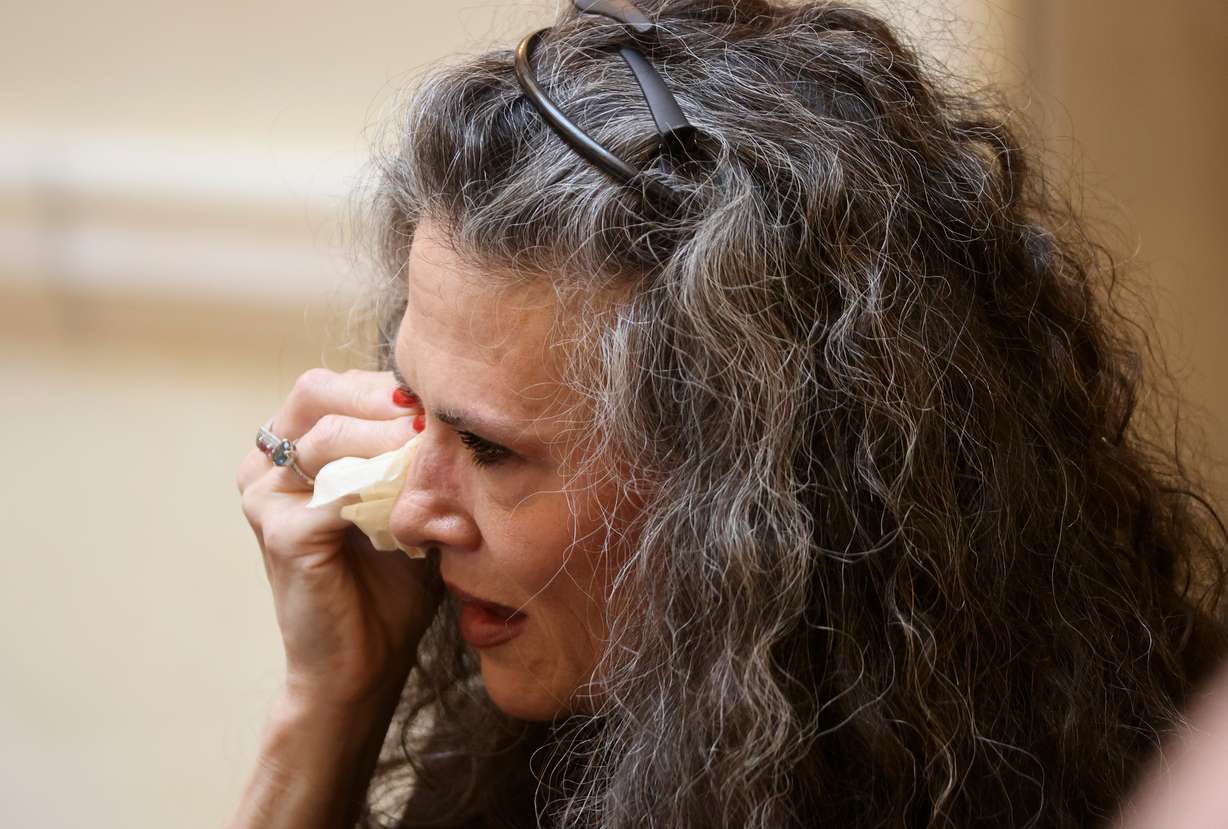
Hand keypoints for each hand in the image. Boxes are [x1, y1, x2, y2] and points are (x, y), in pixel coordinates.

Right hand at [236, 368, 439, 707]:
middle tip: (438, 422)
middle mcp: (265, 464)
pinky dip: (392, 494)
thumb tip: (453, 409)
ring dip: (395, 446)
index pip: (336, 385)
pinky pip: (341, 491)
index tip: (445, 404)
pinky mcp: (281, 534)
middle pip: (318, 391)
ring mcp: (265, 498)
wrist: (365, 663)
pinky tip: (432, 518)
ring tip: (442, 464)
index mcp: (290, 447)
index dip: (390, 389)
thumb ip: (416, 453)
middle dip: (384, 403)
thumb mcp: (407, 499)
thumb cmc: (391, 579)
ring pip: (331, 437)